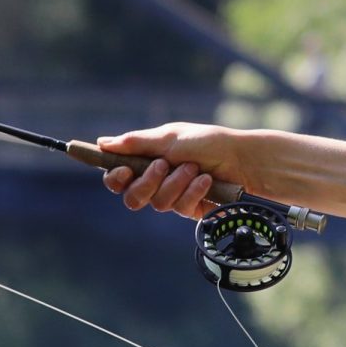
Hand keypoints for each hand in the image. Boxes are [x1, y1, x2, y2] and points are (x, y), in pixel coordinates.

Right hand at [95, 123, 245, 219]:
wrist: (242, 159)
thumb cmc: (207, 142)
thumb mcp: (170, 137)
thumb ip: (136, 143)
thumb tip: (103, 143)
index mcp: (147, 159)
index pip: (118, 175)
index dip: (115, 177)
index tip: (123, 171)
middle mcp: (157, 180)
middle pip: (131, 197)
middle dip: (146, 182)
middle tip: (162, 165)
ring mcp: (173, 196)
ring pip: (156, 203)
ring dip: (175, 183)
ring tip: (194, 168)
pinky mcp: (190, 209)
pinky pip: (179, 208)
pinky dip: (192, 192)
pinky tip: (206, 181)